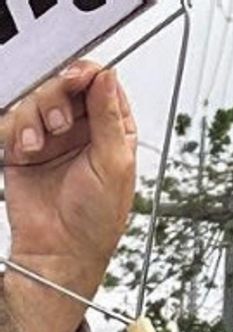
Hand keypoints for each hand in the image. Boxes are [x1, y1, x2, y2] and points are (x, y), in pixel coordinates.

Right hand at [3, 62, 136, 291]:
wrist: (60, 250)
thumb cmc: (96, 221)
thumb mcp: (114, 165)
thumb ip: (109, 118)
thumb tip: (109, 79)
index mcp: (113, 135)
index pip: (102, 88)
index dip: (90, 76)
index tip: (81, 77)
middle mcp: (82, 133)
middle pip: (65, 86)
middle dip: (58, 95)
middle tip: (60, 118)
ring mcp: (52, 138)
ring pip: (37, 99)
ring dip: (37, 116)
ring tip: (42, 143)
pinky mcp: (23, 146)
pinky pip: (14, 119)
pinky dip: (18, 130)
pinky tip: (28, 150)